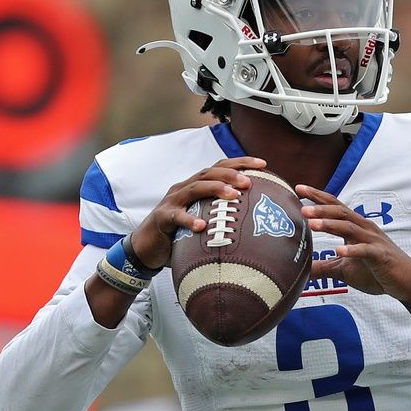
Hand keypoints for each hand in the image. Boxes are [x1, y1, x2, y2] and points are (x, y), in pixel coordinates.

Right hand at [128, 157, 263, 269]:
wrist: (146, 246)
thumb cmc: (179, 234)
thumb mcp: (202, 219)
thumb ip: (221, 216)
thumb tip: (254, 221)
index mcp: (195, 186)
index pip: (219, 167)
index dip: (240, 163)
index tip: (263, 165)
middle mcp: (184, 188)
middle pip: (208, 173)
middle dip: (231, 173)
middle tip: (249, 181)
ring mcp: (172, 201)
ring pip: (195, 189)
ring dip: (215, 189)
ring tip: (233, 195)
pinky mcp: (162, 218)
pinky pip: (176, 217)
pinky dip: (189, 221)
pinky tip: (202, 226)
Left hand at [296, 185, 410, 300]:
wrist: (408, 282)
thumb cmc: (377, 272)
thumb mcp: (344, 270)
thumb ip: (323, 267)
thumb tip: (301, 271)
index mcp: (356, 228)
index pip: (334, 207)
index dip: (317, 197)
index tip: (298, 188)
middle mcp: (364, 229)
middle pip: (340, 213)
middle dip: (320, 209)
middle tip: (301, 208)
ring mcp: (373, 241)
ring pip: (349, 228)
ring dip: (330, 225)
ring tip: (312, 224)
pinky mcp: (381, 256)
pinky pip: (365, 251)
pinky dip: (352, 250)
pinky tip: (339, 251)